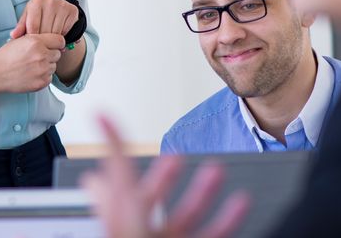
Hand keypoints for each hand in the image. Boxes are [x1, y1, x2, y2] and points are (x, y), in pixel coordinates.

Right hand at [0, 33, 65, 93]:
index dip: (56, 43)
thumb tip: (52, 41)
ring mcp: (42, 70)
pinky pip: (50, 77)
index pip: (60, 40)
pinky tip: (31, 73)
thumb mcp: (19, 40)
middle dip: (50, 54)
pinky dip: (43, 76)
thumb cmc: (5, 57)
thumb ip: (36, 38)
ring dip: (46, 66)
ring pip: (54, 66)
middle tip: (37, 57)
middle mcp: (41, 55)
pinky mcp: (42, 82)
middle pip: (58, 54)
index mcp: (36, 42)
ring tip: (32, 66)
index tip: (54, 46)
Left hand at [10, 0, 79, 39]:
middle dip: (42, 40)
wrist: (55, 7)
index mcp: (36, 2)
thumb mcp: (28, 17)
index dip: (32, 38)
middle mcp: (50, 1)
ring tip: (48, 41)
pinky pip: (65, 32)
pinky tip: (57, 36)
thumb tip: (13, 36)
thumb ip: (20, 26)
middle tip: (41, 45)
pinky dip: (61, 38)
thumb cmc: (38, 14)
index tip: (32, 44)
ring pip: (56, 33)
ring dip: (52, 40)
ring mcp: (62, 5)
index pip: (33, 26)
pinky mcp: (72, 11)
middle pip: (45, 30)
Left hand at [80, 115, 249, 237]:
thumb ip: (117, 159)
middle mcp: (144, 233)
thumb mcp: (126, 200)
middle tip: (179, 158)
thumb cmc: (131, 237)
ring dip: (203, 192)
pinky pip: (212, 236)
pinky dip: (228, 219)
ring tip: (216, 169)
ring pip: (187, 217)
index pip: (122, 185)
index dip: (127, 162)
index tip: (127, 141)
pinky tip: (240, 202)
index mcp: (122, 218)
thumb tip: (100, 115)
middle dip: (167, 177)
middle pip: (153, 202)